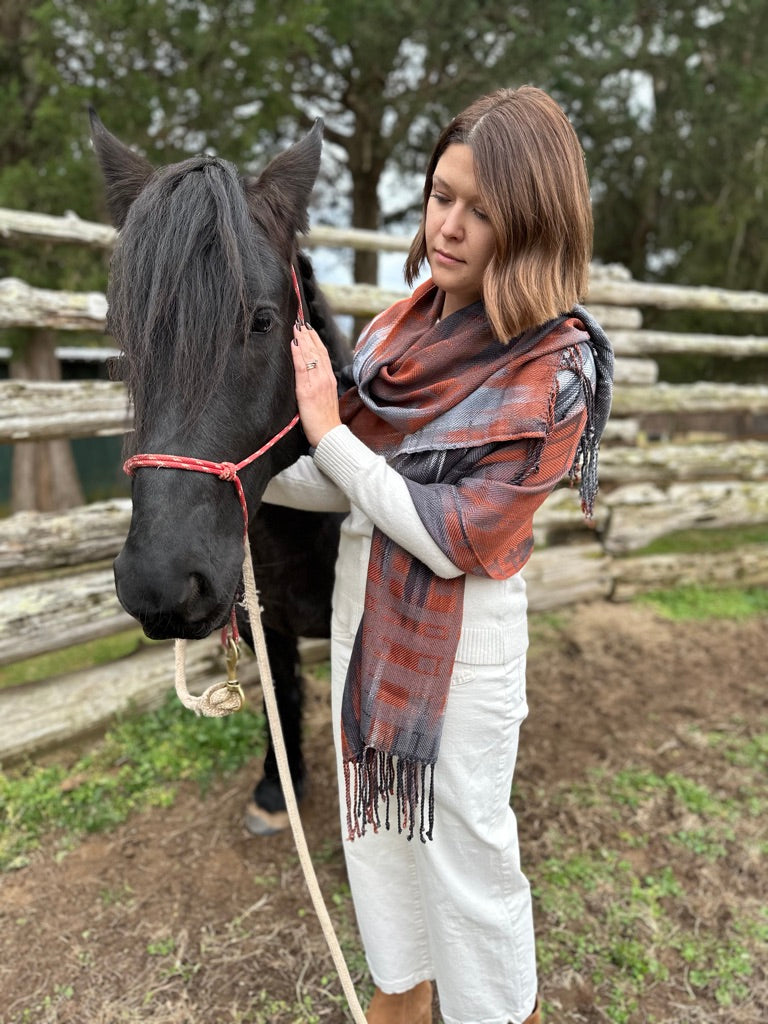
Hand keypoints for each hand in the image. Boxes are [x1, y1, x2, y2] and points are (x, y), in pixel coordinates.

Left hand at [291, 322, 341, 447]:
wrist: (329, 434)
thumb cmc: (326, 419)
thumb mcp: (326, 397)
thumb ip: (320, 384)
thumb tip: (312, 374)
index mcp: (329, 379)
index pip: (323, 354)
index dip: (315, 340)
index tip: (308, 328)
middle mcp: (325, 377)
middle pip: (317, 351)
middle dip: (308, 335)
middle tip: (300, 320)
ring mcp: (317, 383)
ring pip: (310, 355)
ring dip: (303, 339)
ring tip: (296, 326)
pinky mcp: (308, 390)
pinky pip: (302, 368)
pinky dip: (298, 353)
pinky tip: (294, 343)